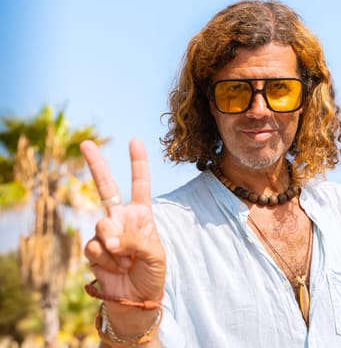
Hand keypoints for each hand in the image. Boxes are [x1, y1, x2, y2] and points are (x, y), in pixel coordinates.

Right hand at [80, 139, 164, 308]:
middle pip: (106, 187)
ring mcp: (105, 232)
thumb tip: (108, 239)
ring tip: (127, 261)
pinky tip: (116, 269)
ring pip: (102, 225)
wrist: (137, 298)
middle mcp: (121, 218)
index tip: (135, 141)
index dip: (138, 163)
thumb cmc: (152, 273)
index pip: (139, 184)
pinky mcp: (94, 249)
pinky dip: (108, 261)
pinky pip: (95, 247)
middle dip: (96, 165)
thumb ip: (134, 240)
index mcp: (141, 214)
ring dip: (116, 247)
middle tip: (86, 143)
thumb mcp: (155, 254)